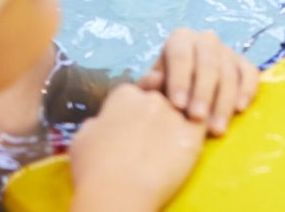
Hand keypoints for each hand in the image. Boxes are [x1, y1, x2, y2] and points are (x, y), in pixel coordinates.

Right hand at [69, 84, 205, 211]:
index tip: (133, 125)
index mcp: (124, 94)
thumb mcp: (82, 138)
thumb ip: (96, 123)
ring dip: (180, 120)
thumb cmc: (93, 169)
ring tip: (171, 142)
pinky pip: (202, 123)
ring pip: (184, 107)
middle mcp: (152, 98)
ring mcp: (174, 114)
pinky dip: (198, 129)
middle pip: (162, 96)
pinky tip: (189, 143)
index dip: (136, 108)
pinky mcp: (192, 134)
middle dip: (160, 112)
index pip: (137, 91)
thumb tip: (100, 123)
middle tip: (153, 135)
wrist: (118, 192)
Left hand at [139, 28, 259, 136]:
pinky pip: (250, 74)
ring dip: (224, 101)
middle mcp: (205, 40)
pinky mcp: (243, 64)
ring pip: (229, 72)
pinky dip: (247, 90)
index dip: (179, 79)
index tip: (177, 105)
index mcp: (180, 39)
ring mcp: (227, 51)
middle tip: (197, 118)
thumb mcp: (151, 88)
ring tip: (216, 129)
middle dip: (203, 92)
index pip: (180, 55)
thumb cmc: (163, 91)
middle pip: (208, 63)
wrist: (181, 97)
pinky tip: (240, 109)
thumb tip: (156, 80)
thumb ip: (149, 85)